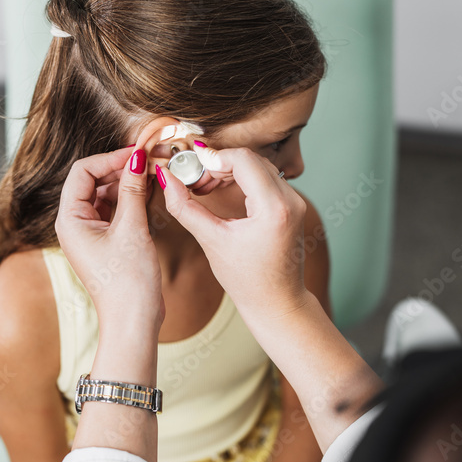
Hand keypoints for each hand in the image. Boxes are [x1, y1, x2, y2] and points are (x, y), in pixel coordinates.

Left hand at [55, 146, 162, 334]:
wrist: (133, 322)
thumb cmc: (127, 283)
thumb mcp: (132, 229)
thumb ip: (133, 189)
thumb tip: (137, 158)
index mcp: (69, 220)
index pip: (83, 172)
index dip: (110, 158)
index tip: (137, 154)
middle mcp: (75, 225)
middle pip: (94, 181)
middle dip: (122, 169)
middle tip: (151, 161)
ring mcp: (90, 234)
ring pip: (107, 195)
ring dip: (129, 184)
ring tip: (155, 175)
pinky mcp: (106, 242)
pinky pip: (116, 211)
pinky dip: (132, 200)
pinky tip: (151, 194)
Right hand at [160, 145, 309, 334]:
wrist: (278, 303)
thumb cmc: (247, 281)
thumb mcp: (212, 241)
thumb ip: (185, 207)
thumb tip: (166, 178)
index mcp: (274, 208)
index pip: (243, 160)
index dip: (213, 158)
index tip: (191, 168)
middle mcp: (291, 200)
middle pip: (251, 159)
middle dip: (218, 165)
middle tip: (194, 182)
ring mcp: (295, 202)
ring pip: (258, 166)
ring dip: (229, 170)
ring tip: (204, 188)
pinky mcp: (292, 206)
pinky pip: (266, 178)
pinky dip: (242, 179)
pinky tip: (222, 191)